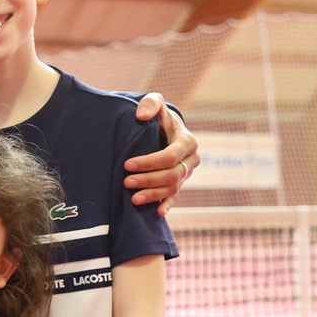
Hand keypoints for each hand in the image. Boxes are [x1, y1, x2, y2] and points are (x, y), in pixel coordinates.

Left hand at [124, 92, 198, 215]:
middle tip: (126, 182)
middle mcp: (190, 160)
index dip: (149, 162)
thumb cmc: (157, 115)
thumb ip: (150, 104)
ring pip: (172, 187)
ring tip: (133, 199)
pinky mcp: (178, 183)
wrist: (162, 128)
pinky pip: (174, 196)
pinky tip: (157, 212)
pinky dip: (166, 204)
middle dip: (148, 180)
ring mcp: (185, 173)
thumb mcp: (154, 103)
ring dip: (153, 194)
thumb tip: (141, 116)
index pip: (170, 156)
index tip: (127, 164)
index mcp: (187, 141)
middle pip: (172, 175)